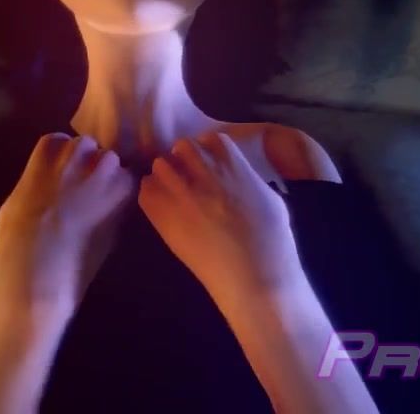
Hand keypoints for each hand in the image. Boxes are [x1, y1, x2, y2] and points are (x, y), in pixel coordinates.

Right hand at [0, 133, 135, 311]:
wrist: (39, 269)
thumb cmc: (15, 241)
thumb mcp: (15, 201)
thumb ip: (36, 183)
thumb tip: (44, 185)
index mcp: (45, 154)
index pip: (60, 141)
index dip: (64, 160)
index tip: (62, 177)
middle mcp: (76, 155)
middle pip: (89, 146)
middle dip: (88, 164)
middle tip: (84, 189)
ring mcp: (102, 173)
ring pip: (113, 162)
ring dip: (109, 177)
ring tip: (100, 202)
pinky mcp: (122, 197)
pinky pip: (129, 185)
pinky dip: (124, 196)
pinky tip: (112, 214)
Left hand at [139, 131, 303, 307]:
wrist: (254, 278)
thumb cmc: (273, 242)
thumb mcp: (270, 198)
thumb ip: (247, 178)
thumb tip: (234, 172)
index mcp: (235, 167)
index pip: (212, 139)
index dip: (208, 149)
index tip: (208, 160)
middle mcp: (205, 175)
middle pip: (183, 147)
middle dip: (184, 157)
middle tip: (187, 174)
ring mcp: (182, 195)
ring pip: (160, 165)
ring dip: (166, 174)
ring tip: (172, 190)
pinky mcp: (165, 218)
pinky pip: (146, 192)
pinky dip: (151, 194)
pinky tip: (161, 205)